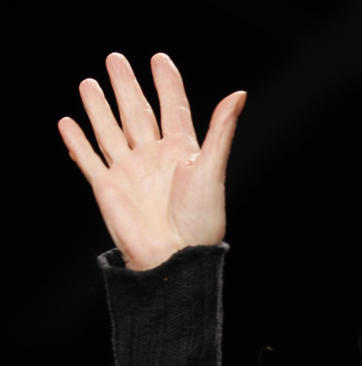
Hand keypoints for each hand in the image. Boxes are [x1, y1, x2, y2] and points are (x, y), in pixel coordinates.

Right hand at [58, 52, 245, 269]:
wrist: (175, 258)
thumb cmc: (200, 220)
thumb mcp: (213, 169)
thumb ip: (221, 131)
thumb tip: (239, 95)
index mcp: (181, 152)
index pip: (173, 108)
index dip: (167, 84)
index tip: (160, 60)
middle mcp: (153, 158)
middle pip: (137, 113)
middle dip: (127, 86)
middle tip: (115, 59)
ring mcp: (129, 172)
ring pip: (110, 130)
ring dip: (100, 108)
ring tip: (90, 83)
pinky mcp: (108, 188)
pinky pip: (89, 159)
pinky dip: (77, 142)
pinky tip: (69, 124)